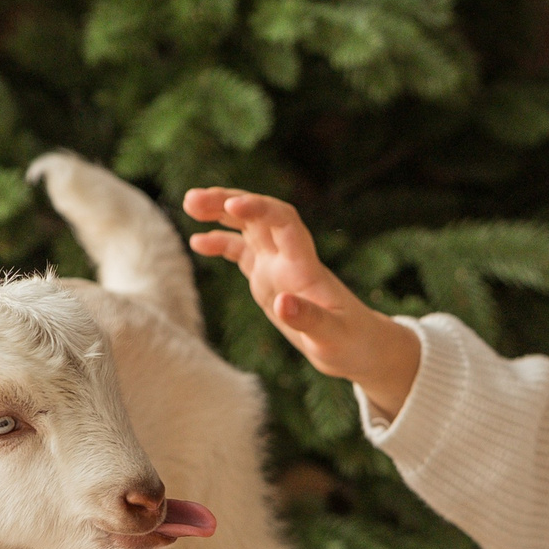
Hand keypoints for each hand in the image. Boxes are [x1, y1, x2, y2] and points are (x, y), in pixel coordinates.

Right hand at [183, 187, 421, 417]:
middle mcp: (291, 259)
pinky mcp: (270, 278)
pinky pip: (243, 251)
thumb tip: (282, 303)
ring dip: (220, 213)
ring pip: (248, 227)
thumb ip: (309, 320)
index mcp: (306, 268)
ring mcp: (279, 266)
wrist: (359, 348)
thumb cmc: (352, 343)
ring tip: (189, 204)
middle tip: (192, 200)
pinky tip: (196, 242)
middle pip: (260, 216)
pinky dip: (221, 243)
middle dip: (228, 202)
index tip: (232, 206)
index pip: (284, 223)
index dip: (259, 209)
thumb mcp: (333, 338)